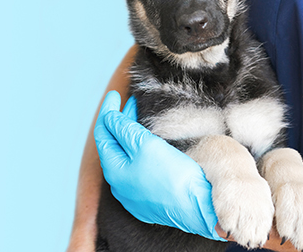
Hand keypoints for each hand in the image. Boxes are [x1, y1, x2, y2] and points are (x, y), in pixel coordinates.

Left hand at [94, 91, 224, 240]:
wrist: (199, 207)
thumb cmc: (173, 177)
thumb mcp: (145, 145)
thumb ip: (123, 130)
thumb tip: (109, 118)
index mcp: (114, 172)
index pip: (103, 135)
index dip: (108, 112)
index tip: (115, 95)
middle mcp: (120, 186)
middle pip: (115, 147)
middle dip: (121, 123)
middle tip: (131, 103)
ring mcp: (135, 195)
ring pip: (127, 160)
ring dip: (131, 138)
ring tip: (139, 119)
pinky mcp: (151, 199)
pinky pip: (139, 171)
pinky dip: (140, 153)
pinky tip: (150, 146)